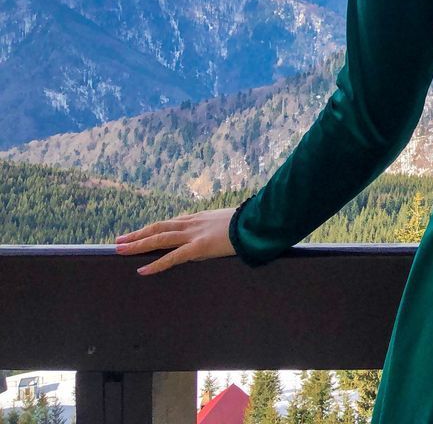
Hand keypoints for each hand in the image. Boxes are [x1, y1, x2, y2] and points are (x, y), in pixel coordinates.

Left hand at [115, 207, 237, 275]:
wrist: (257, 221)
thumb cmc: (248, 222)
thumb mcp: (228, 221)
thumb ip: (216, 227)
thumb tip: (213, 236)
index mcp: (199, 217)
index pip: (170, 223)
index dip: (152, 228)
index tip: (139, 232)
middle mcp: (192, 223)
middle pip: (158, 228)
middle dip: (137, 234)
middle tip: (119, 241)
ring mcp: (194, 234)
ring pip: (159, 239)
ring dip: (138, 245)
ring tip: (120, 250)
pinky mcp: (199, 247)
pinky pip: (173, 257)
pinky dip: (156, 264)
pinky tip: (142, 270)